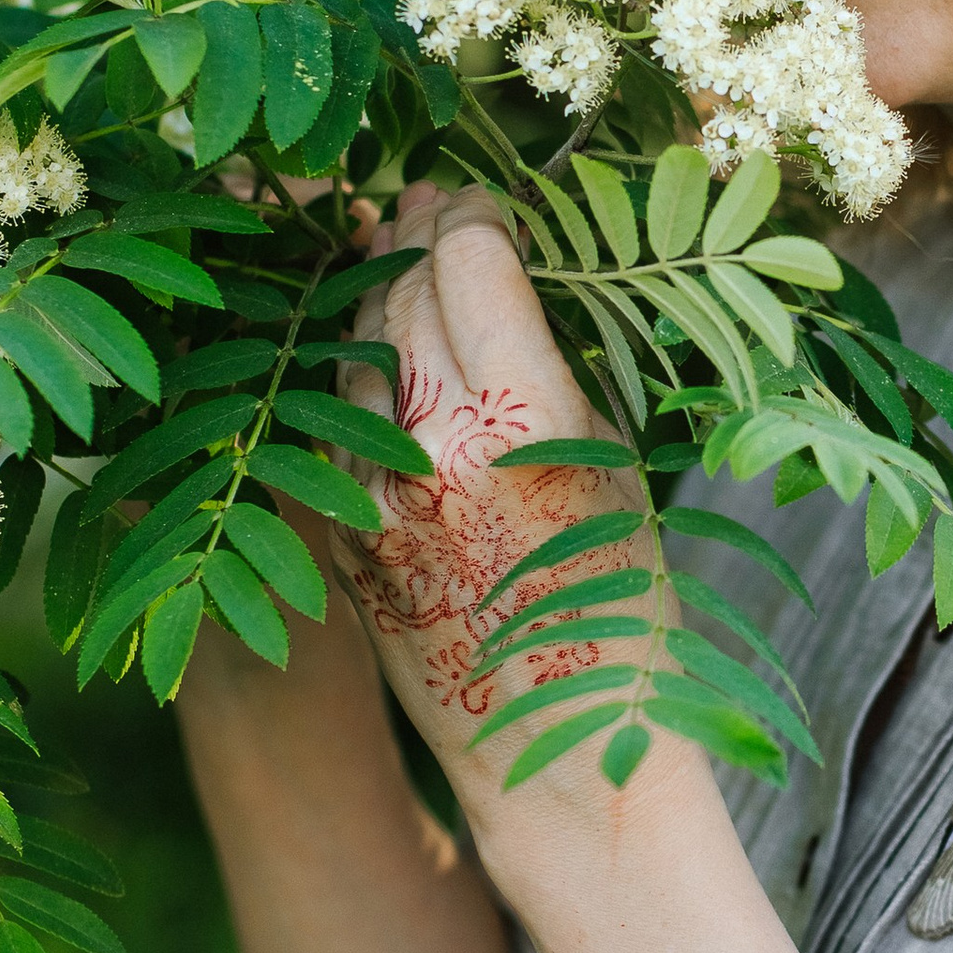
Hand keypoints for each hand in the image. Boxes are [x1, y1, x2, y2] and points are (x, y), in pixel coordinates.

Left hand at [333, 180, 646, 791]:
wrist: (559, 752)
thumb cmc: (618, 607)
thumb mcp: (615, 467)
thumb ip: (552, 367)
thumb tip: (501, 276)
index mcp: (526, 424)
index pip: (470, 259)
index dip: (474, 212)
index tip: (484, 201)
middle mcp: (435, 450)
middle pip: (404, 289)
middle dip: (420, 239)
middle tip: (432, 209)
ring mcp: (371, 495)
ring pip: (353, 348)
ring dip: (379, 301)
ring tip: (405, 271)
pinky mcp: (337, 534)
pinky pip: (334, 421)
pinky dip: (359, 380)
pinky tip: (386, 366)